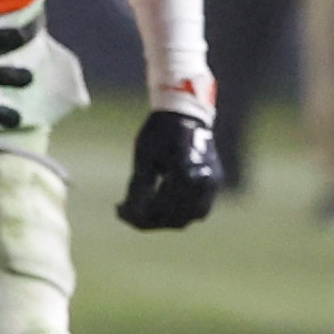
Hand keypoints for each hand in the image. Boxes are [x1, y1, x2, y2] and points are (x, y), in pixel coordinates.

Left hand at [116, 108, 219, 228]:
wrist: (185, 112)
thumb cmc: (160, 131)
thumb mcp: (144, 158)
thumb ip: (139, 188)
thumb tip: (129, 215)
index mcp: (185, 174)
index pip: (160, 208)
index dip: (136, 215)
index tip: (118, 211)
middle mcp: (203, 182)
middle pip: (175, 219)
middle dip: (150, 221)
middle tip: (127, 214)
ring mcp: (212, 184)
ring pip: (188, 217)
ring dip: (166, 219)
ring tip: (142, 211)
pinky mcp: (215, 181)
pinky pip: (198, 208)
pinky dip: (180, 211)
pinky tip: (160, 204)